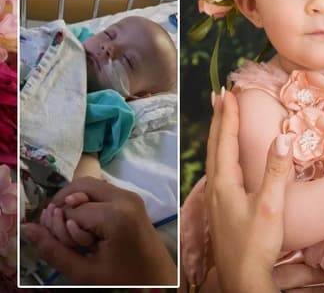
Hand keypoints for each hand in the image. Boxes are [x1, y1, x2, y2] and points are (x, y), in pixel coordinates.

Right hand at [21, 178, 175, 284]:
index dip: (63, 229)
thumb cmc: (123, 277)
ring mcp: (131, 195)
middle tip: (68, 234)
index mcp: (115, 215)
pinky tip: (92, 228)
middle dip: (65, 207)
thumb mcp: (84, 271)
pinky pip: (101, 191)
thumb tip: (27, 227)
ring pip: (88, 185)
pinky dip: (88, 204)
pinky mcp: (132, 197)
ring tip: (82, 232)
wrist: (157, 277)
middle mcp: (125, 197)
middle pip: (78, 186)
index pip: (70, 210)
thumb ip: (53, 249)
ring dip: (76, 205)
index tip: (75, 247)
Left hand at [204, 88, 298, 292]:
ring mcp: (216, 201)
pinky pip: (218, 172)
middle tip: (220, 96)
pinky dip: (222, 155)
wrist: (243, 278)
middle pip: (214, 146)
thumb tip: (283, 137)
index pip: (225, 141)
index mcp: (225, 183)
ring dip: (218, 136)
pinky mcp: (221, 211)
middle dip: (219, 120)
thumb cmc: (257, 243)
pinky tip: (227, 161)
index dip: (228, 116)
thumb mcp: (271, 206)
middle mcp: (216, 189)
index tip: (229, 92)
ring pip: (214, 159)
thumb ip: (276, 171)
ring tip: (221, 120)